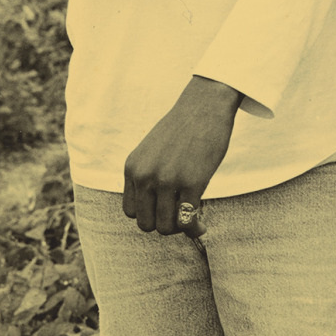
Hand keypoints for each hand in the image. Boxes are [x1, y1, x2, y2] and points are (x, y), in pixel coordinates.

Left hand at [123, 76, 240, 235]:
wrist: (205, 106)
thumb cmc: (183, 128)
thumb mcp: (152, 151)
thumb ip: (148, 175)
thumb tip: (157, 207)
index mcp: (133, 168)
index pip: (130, 211)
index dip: (149, 215)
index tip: (165, 210)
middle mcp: (145, 176)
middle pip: (145, 224)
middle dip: (163, 225)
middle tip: (179, 218)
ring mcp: (168, 180)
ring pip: (165, 227)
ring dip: (179, 229)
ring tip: (192, 223)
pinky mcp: (192, 182)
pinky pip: (187, 219)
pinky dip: (194, 227)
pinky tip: (202, 224)